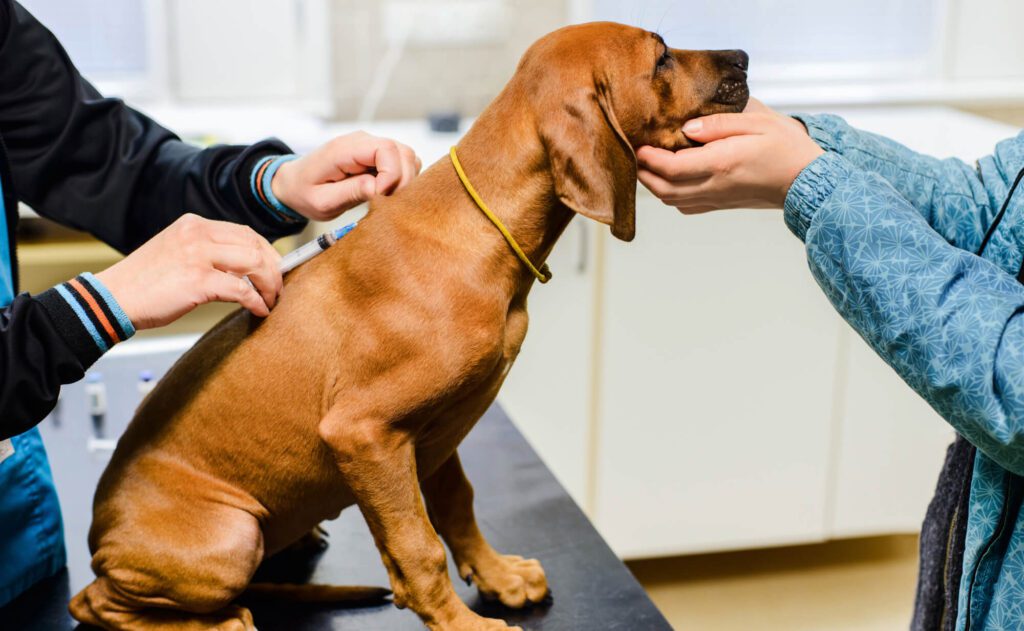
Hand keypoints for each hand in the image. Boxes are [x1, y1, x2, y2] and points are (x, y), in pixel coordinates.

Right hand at [95, 214, 282, 329]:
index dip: (266, 252)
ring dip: (270, 284)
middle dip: (273, 268)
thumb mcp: (177, 252)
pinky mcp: (198, 281)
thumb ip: (206, 251)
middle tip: (278, 287)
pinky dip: (257, 301)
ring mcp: (198, 255)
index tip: (275, 269)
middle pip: (255, 245)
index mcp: (193, 224)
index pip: (244, 232)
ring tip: (271, 300)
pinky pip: (242, 290)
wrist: (113, 298)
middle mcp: (197, 234)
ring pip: (254, 263)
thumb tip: (244, 267)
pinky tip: (259, 310)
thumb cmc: (144, 282)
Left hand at [271, 131, 421, 220]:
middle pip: (402, 152)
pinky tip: (387, 193)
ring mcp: (371, 147)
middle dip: (402, 181)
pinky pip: (403, 162)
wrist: (294, 183)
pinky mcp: (377, 155)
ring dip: (404, 180)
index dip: (392, 175)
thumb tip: (377, 188)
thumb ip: (349, 192)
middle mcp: (361, 142)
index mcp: (344, 149)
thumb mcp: (322, 201)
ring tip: (386, 198)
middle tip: (386, 202)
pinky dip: (403, 179)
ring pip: (407, 157)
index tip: (380, 196)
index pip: (386, 150)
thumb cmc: (305, 192)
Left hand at [636, 98, 823, 213]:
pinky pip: (685, 205)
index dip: (648, 157)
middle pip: (663, 188)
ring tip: (644, 164)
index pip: (671, 167)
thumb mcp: (757, 122)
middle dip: (642, 173)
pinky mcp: (720, 205)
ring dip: (652, 185)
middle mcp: (714, 186)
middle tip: (631, 153)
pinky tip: (667, 179)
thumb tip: (686, 129)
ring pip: (671, 200)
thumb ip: (719, 124)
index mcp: (721, 164)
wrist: (808, 180)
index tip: (636, 142)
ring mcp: (716, 199)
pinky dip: (668, 195)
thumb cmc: (786, 146)